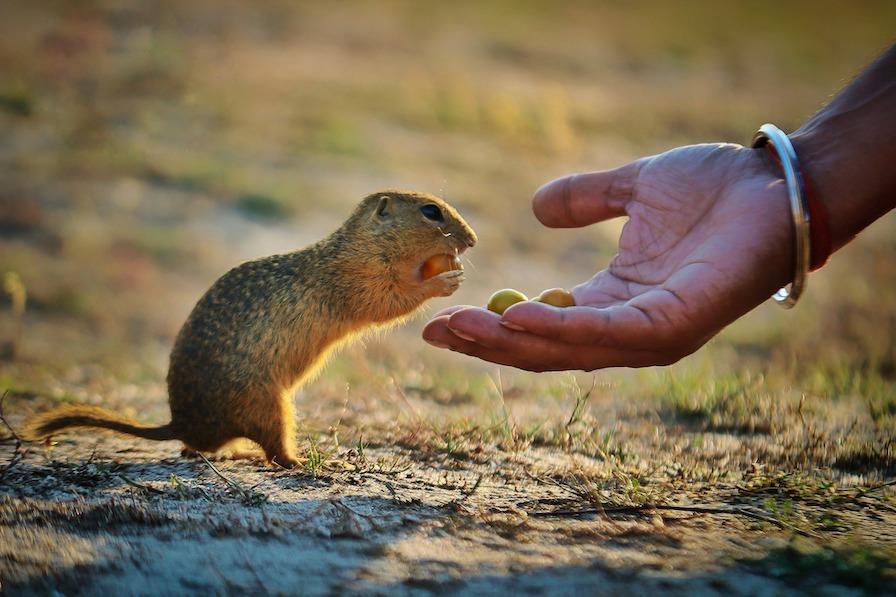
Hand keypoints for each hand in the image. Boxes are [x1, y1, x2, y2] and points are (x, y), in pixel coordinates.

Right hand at [423, 143, 794, 370]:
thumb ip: (587, 199)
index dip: (493, 325)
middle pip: (545, 350)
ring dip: (510, 342)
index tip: (443, 316)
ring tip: (459, 327)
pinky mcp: (675, 327)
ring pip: (568, 350)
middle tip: (434, 333)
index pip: (544, 326)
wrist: (777, 182)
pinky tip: (516, 315)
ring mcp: (652, 334)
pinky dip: (560, 329)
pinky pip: (608, 334)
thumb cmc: (718, 188)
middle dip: (488, 345)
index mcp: (615, 301)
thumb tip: (536, 210)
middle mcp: (629, 328)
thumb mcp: (635, 188)